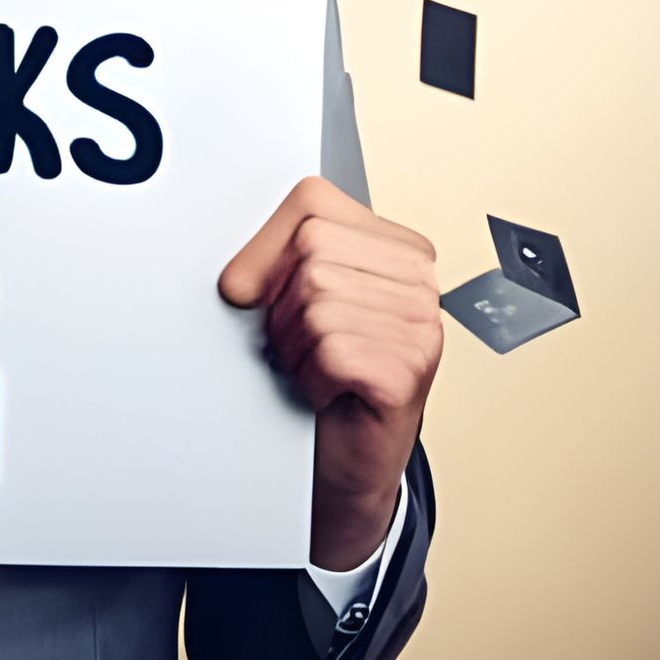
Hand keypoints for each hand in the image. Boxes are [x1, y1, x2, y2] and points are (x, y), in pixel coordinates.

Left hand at [218, 176, 440, 568]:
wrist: (343, 457)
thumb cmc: (323, 370)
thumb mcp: (296, 296)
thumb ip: (276, 256)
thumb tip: (238, 277)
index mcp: (395, 245)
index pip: (310, 203)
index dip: (265, 246)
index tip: (263, 286)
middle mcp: (418, 280)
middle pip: (311, 250)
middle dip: (282, 301)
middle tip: (301, 338)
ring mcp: (421, 325)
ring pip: (317, 300)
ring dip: (295, 343)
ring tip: (315, 363)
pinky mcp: (410, 371)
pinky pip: (330, 350)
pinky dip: (310, 375)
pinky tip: (327, 388)